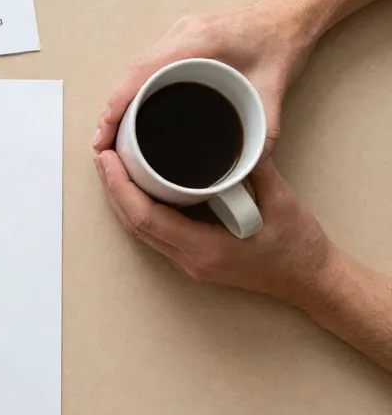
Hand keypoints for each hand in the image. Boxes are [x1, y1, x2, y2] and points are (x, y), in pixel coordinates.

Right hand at [92, 0, 318, 155]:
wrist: (292, 14)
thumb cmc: (283, 42)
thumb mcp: (275, 90)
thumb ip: (265, 131)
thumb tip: (248, 168)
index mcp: (197, 42)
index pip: (140, 74)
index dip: (114, 106)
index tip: (103, 137)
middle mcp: (181, 35)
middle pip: (130, 73)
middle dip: (110, 110)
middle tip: (103, 145)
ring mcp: (177, 35)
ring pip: (134, 69)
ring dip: (119, 100)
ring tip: (111, 134)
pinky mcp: (179, 40)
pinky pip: (146, 65)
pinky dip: (133, 89)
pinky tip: (131, 112)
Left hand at [94, 150, 336, 306]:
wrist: (313, 281)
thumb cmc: (299, 247)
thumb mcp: (281, 201)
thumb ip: (254, 167)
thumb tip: (235, 133)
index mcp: (204, 248)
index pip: (145, 216)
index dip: (120, 187)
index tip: (107, 159)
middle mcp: (189, 260)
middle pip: (133, 224)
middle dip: (112, 189)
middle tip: (101, 154)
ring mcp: (189, 263)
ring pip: (140, 231)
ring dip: (121, 200)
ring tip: (111, 167)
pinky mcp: (193, 260)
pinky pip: (155, 234)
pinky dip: (139, 210)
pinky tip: (136, 188)